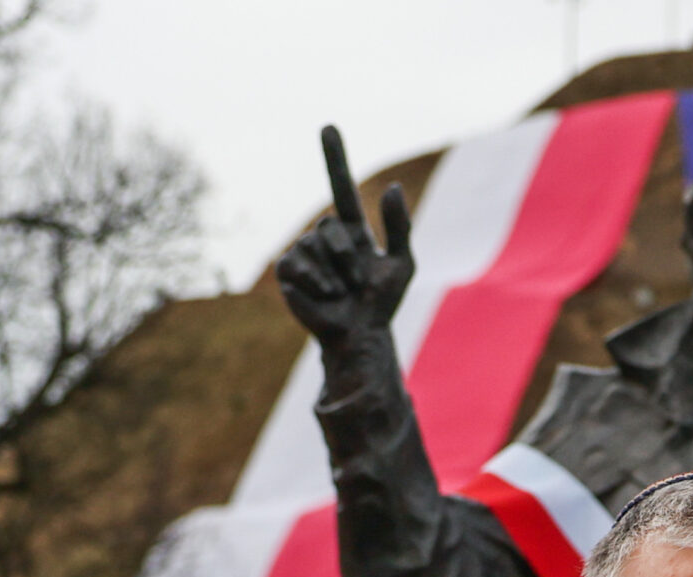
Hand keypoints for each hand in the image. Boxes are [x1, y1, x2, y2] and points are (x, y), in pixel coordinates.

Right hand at [276, 125, 414, 346]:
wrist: (360, 334)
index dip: (334, 156)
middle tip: (357, 282)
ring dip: (334, 273)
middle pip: (331, 226)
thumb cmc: (383, 303)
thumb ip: (400, 225)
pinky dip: (315, 281)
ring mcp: (306, 252)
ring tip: (342, 292)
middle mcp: (327, 236)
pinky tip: (324, 295)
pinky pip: (298, 262)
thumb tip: (393, 186)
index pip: (342, 185)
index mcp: (354, 230)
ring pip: (314, 244)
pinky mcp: (289, 270)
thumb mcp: (403, 263)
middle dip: (348, 256)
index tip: (327, 126)